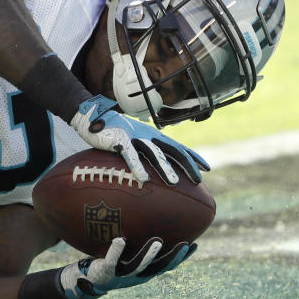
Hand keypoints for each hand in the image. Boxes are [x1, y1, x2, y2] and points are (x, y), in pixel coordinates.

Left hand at [58, 237, 195, 298]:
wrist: (87, 280)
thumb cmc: (109, 263)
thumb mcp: (126, 255)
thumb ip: (137, 242)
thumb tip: (147, 220)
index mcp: (143, 272)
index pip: (167, 266)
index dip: (181, 258)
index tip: (195, 245)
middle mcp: (135, 275)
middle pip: (158, 268)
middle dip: (172, 258)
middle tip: (185, 244)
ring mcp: (121, 274)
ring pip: (138, 266)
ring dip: (148, 255)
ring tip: (158, 242)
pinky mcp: (106, 271)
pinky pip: (112, 260)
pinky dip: (116, 250)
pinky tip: (120, 239)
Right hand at [70, 95, 209, 184]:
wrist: (92, 115)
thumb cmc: (114, 130)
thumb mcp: (133, 139)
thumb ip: (144, 149)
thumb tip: (153, 167)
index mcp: (152, 135)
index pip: (178, 146)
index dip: (192, 156)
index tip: (206, 168)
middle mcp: (147, 135)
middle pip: (172, 150)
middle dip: (186, 164)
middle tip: (198, 180)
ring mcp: (134, 137)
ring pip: (153, 153)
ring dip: (165, 168)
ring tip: (174, 182)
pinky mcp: (119, 140)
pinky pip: (129, 154)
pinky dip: (137, 166)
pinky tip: (144, 178)